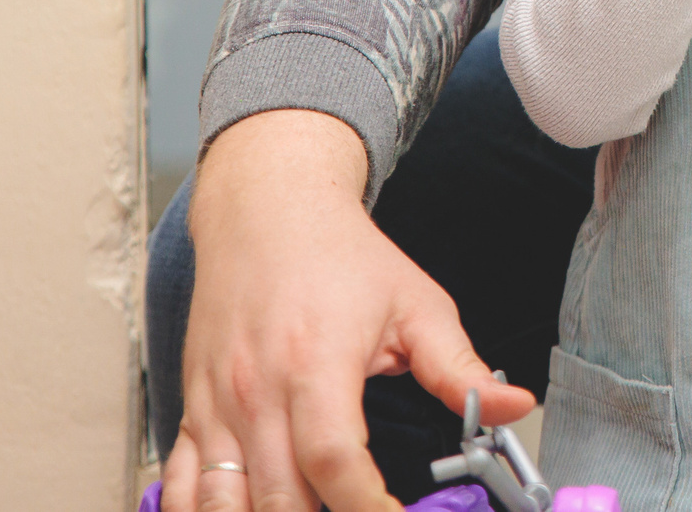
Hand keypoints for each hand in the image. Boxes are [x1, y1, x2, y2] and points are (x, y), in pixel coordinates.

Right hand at [164, 110, 534, 511]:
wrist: (265, 209)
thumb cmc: (338, 255)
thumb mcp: (416, 304)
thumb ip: (459, 368)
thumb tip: (513, 405)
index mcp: (315, 365)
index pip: (335, 463)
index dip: (368, 508)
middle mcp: (255, 392)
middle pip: (278, 499)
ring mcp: (215, 406)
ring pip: (219, 505)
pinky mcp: (190, 411)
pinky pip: (177, 486)